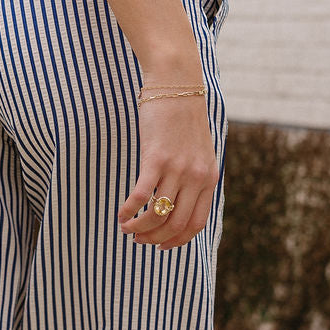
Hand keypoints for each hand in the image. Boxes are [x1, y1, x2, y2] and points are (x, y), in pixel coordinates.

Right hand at [118, 93, 219, 249]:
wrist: (177, 84)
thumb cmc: (182, 116)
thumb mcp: (198, 149)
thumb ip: (194, 174)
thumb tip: (178, 199)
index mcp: (209, 178)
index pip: (196, 223)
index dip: (177, 241)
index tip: (161, 246)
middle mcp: (196, 177)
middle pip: (176, 224)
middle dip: (155, 239)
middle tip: (138, 240)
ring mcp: (177, 169)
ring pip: (158, 214)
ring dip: (139, 228)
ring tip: (126, 228)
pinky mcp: (156, 158)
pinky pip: (142, 196)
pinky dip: (129, 210)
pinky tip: (120, 213)